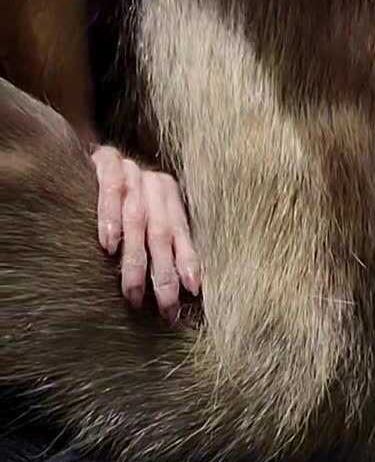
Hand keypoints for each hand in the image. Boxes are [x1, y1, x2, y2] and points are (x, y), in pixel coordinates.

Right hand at [92, 146, 200, 322]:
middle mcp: (155, 183)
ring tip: (134, 292)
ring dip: (136, 257)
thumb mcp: (146, 214)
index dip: (187, 261)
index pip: (180, 233)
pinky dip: (111, 217)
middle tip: (164, 305)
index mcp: (170, 196)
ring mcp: (132, 171)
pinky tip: (109, 244)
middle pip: (162, 231)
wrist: (96, 156)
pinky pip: (111, 189)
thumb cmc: (121, 197)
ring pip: (137, 218)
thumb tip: (180, 290)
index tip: (192, 291)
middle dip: (163, 271)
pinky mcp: (107, 161)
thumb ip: (160, 242)